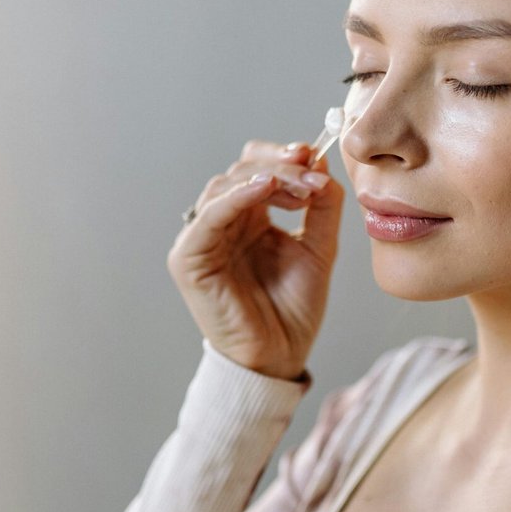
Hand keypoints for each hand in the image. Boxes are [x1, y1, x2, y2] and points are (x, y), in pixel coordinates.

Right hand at [168, 140, 342, 379]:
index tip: (315, 155)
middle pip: (239, 171)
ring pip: (223, 187)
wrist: (281, 356)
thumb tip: (321, 161)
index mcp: (249, 219)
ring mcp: (202, 240)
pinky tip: (265, 188)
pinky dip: (235, 197)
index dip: (282, 157)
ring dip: (266, 178)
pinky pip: (207, 218)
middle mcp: (222, 224)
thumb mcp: (319, 248)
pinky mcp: (188, 259)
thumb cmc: (294, 309)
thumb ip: (322, 206)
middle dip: (279, 166)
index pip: (256, 168)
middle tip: (312, 172)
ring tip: (302, 187)